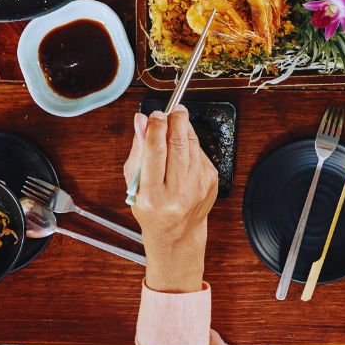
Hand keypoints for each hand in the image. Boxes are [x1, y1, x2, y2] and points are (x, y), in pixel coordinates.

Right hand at [123, 106, 217, 291]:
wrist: (177, 234)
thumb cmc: (151, 209)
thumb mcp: (134, 184)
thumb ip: (138, 150)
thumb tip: (141, 121)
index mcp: (153, 196)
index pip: (155, 153)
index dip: (156, 128)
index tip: (155, 114)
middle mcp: (177, 194)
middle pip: (179, 145)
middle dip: (176, 121)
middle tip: (172, 110)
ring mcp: (197, 188)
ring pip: (192, 145)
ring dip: (184, 128)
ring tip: (176, 121)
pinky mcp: (210, 182)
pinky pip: (200, 153)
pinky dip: (191, 144)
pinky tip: (182, 148)